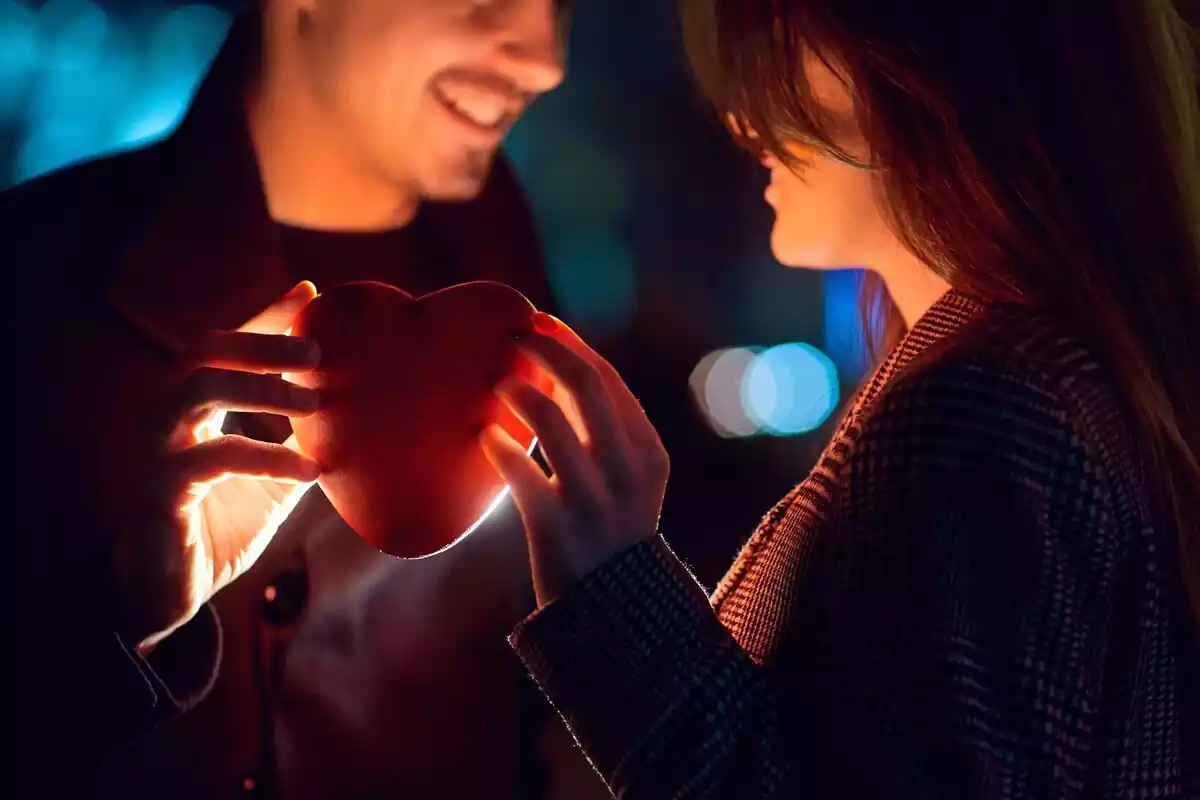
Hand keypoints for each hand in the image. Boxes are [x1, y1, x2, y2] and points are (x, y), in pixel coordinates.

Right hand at [112, 282, 322, 647]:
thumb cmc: (221, 523)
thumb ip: (302, 441)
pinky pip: (214, 457)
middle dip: (262, 341)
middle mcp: (166, 415)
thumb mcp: (273, 476)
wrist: (171, 590)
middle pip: (205, 351)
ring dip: (260, 386)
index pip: (225, 344)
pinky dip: (268, 457)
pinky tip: (310, 471)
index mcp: (191, 405)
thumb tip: (359, 414)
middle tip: (316, 352)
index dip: (265, 316)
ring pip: (198, 388)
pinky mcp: (160, 489)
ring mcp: (156, 448)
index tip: (310, 293)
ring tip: (314, 401)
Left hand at [479, 314, 668, 607]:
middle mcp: (627, 470)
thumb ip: (606, 430)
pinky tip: (484, 438)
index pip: (607, 378)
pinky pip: (519, 474)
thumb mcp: (628, 480)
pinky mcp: (557, 529)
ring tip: (497, 387)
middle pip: (584, 384)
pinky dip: (498, 447)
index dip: (569, 344)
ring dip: (516, 393)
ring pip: (549, 421)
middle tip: (512, 337)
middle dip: (544, 349)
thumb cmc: (609, 530)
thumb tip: (559, 368)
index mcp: (648, 452)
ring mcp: (593, 500)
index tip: (538, 324)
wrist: (612, 611)